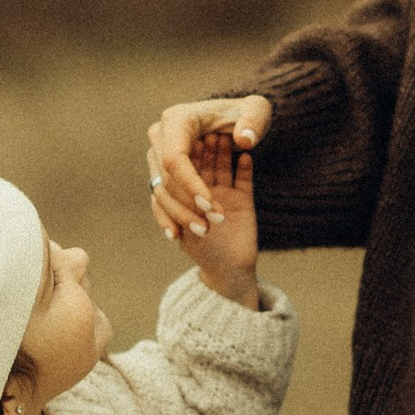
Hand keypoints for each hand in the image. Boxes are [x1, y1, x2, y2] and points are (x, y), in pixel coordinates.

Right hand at [148, 95, 272, 243]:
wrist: (238, 125)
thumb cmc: (247, 116)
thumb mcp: (258, 110)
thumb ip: (255, 120)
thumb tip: (243, 141)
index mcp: (178, 120)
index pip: (175, 159)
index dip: (190, 185)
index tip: (210, 205)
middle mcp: (162, 138)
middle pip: (165, 181)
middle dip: (186, 207)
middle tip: (213, 224)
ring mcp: (159, 158)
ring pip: (161, 195)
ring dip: (180, 217)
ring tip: (205, 231)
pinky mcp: (163, 174)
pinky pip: (158, 200)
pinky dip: (166, 219)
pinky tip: (176, 237)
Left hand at [178, 124, 259, 305]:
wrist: (231, 280)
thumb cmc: (206, 259)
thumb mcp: (185, 235)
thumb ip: (176, 214)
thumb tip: (169, 187)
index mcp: (185, 199)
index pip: (180, 175)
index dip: (186, 162)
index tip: (191, 150)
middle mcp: (202, 196)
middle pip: (201, 166)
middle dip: (204, 152)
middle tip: (209, 135)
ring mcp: (224, 197)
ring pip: (220, 167)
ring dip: (223, 153)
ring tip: (227, 138)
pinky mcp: (243, 201)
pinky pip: (243, 179)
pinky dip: (244, 167)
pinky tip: (246, 157)